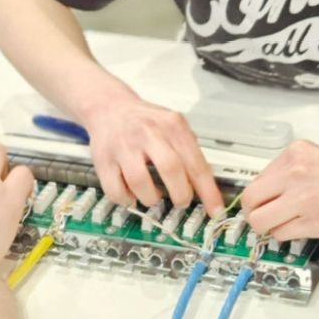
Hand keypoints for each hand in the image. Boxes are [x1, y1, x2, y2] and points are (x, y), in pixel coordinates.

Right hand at [77, 88, 224, 216]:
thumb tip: (207, 187)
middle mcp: (148, 133)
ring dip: (151, 198)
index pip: (196, 163)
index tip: (215, 210)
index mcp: (171, 126)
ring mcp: (124, 146)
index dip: (208, 191)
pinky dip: (127, 199)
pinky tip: (132, 195)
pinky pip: (115, 190)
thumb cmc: (145, 122)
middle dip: (180, 194)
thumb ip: (189, 152)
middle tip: (181, 202)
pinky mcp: (103, 159)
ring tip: (153, 197)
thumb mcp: (174, 126)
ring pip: (140, 182)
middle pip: (170, 169)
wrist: (110, 107)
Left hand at [242, 141, 318, 239]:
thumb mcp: (317, 161)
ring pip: (260, 221)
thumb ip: (289, 174)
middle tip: (269, 219)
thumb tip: (263, 196)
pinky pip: (281, 234)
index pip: (256, 180)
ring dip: (270, 228)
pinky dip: (288, 236)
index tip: (266, 204)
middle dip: (256, 214)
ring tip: (289, 224)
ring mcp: (303, 197)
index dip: (260, 197)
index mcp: (295, 153)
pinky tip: (305, 228)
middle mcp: (295, 171)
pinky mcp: (313, 221)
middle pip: (250, 201)